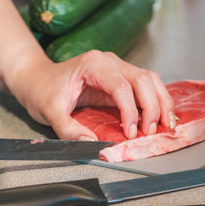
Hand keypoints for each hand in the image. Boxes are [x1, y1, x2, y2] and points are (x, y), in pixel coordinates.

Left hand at [10, 50, 175, 140]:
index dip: (131, 111)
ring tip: (167, 124)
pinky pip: (145, 86)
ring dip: (161, 102)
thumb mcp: (49, 111)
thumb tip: (92, 144)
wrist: (37, 79)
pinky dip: (156, 101)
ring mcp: (117, 68)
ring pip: (150, 80)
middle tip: (153, 132)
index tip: (131, 133)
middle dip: (153, 107)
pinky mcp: (120, 78)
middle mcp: (109, 61)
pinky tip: (161, 117)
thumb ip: (68, 128)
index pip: (122, 86)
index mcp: (93, 64)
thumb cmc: (42, 90)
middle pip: (143, 79)